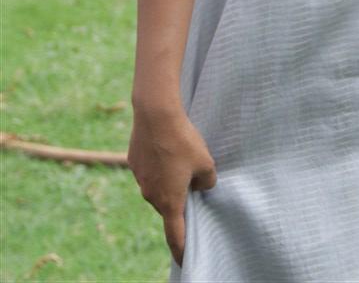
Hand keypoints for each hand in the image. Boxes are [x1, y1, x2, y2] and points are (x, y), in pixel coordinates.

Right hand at [127, 106, 216, 266]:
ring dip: (169, 179)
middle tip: (193, 181)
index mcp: (170, 201)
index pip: (175, 234)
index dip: (181, 249)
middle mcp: (151, 195)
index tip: (184, 261)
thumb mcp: (206, 163)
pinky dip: (159, 164)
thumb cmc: (183, 140)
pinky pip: (150, 170)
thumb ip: (207, 182)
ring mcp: (140, 179)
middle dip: (180, 199)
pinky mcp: (134, 162)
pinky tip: (167, 146)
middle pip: (168, 205)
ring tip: (180, 156)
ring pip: (158, 186)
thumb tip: (201, 185)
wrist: (155, 114)